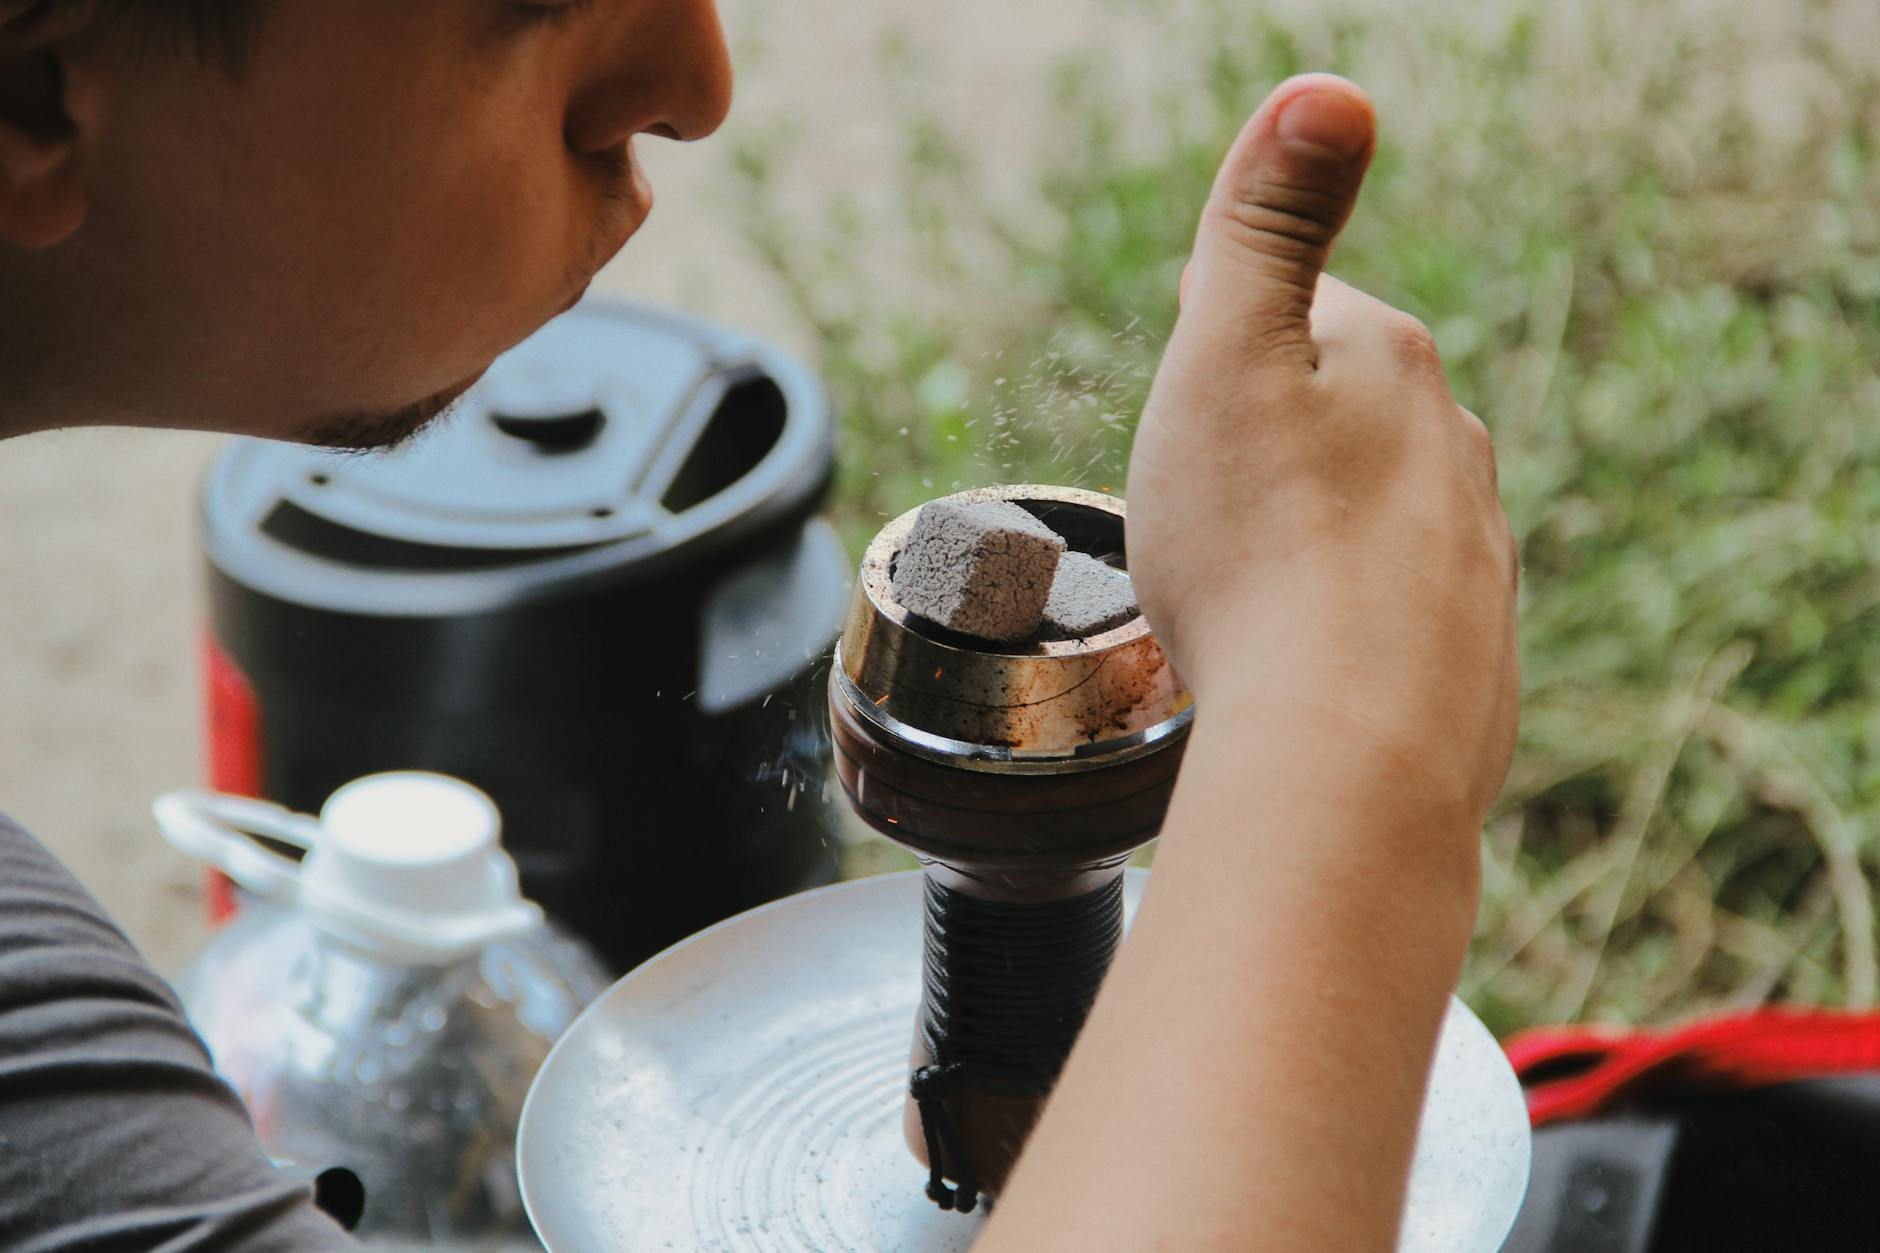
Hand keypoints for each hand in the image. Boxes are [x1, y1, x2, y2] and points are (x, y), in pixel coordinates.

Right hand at [1127, 73, 1517, 835]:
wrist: (1344, 755)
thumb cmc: (1261, 553)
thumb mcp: (1227, 357)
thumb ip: (1266, 223)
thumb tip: (1330, 88)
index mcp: (1391, 363)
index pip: (1304, 313)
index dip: (1225, 342)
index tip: (1187, 386)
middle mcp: (1455, 451)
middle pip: (1343, 419)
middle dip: (1272, 447)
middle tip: (1199, 506)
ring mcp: (1475, 561)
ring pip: (1371, 523)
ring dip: (1309, 541)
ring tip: (1243, 596)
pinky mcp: (1474, 662)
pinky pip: (1392, 618)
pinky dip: (1342, 628)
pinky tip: (1298, 666)